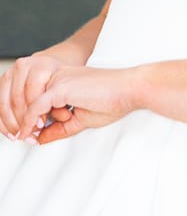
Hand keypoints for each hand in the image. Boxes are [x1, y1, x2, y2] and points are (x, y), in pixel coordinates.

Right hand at [0, 54, 71, 139]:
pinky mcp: (2, 82)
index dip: (36, 114)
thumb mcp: (65, 90)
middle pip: (17, 100)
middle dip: (23, 122)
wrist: (51, 67)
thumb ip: (62, 105)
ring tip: (21, 135)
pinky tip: (10, 132)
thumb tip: (61, 119)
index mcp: (41, 66)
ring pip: (3, 104)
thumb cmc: (58, 78)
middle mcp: (23, 67)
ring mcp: (10, 73)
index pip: (33, 95)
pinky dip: (2, 121)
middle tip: (31, 134)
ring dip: (11, 124)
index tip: (40, 127)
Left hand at [18, 65, 138, 145]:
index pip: (37, 99)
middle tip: (28, 137)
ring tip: (42, 131)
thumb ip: (60, 128)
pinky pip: (35, 107)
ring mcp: (57, 81)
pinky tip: (30, 132)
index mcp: (63, 80)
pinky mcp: (60, 88)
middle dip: (28, 121)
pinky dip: (30, 122)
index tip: (31, 134)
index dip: (31, 118)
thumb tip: (40, 138)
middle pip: (29, 101)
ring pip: (29, 104)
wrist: (130, 90)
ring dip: (30, 122)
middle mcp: (57, 76)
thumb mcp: (81, 120)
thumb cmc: (113, 101)